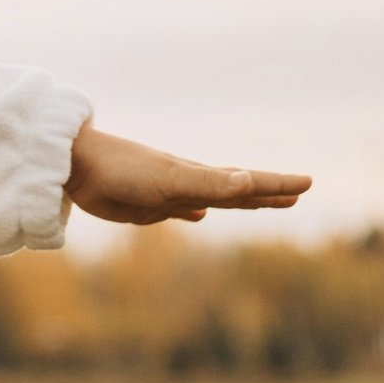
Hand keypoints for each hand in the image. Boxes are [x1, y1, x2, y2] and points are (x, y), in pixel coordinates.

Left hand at [65, 127, 310, 225]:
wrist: (76, 167)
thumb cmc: (123, 171)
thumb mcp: (171, 180)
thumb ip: (210, 184)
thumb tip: (250, 180)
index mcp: (199, 177)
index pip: (248, 182)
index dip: (277, 185)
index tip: (307, 183)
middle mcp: (189, 183)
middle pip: (238, 190)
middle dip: (268, 193)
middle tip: (298, 193)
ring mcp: (168, 193)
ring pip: (212, 198)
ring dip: (238, 200)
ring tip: (258, 200)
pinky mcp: (145, 205)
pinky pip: (178, 209)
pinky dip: (193, 212)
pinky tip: (197, 215)